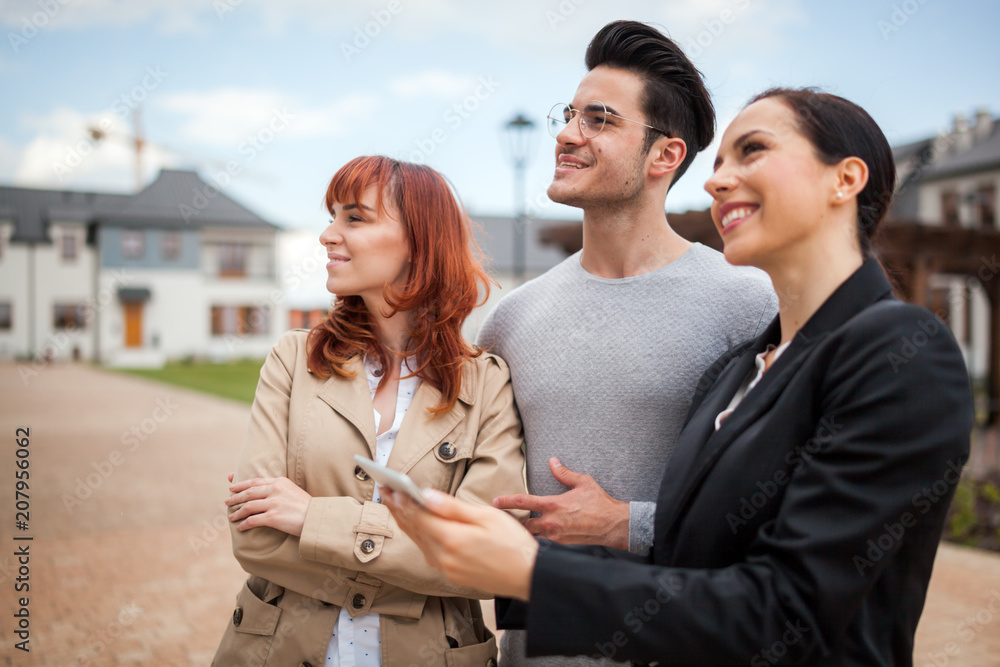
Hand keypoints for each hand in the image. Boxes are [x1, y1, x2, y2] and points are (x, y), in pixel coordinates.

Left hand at [226, 476, 310, 536]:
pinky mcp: (273, 517)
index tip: (231, 486)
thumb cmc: (306, 507)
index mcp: (279, 482)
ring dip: (237, 512)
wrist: (316, 518)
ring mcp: (273, 503)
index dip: (241, 483)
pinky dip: (244, 524)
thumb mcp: (293, 490)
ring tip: (231, 516)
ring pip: (248, 506)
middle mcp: (275, 490)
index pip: (255, 481)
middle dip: (235, 497)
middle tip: (227, 501)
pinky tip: (240, 527)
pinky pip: (253, 520)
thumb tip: (266, 492)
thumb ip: (279, 489)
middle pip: (248, 492)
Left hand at [383, 487, 537, 600]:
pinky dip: (419, 536)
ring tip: (396, 505)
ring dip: (406, 522)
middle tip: (385, 491)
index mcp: (452, 539)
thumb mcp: (486, 516)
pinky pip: (428, 552)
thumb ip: (452, 507)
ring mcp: (446, 568)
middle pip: (413, 529)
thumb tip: (426, 495)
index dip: (401, 500)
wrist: (528, 576)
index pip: (417, 516)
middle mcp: (444, 557)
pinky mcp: (451, 575)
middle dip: (398, 509)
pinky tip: (417, 526)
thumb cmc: (512, 542)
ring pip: (418, 542)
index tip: (389, 486)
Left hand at [493, 458, 629, 549]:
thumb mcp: (583, 482)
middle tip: (513, 520)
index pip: (523, 502)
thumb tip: (552, 462)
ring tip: (526, 530)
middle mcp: (551, 522)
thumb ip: (564, 473)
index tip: (494, 502)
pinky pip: (545, 545)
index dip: (506, 501)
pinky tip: (540, 540)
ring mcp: (556, 537)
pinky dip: (540, 542)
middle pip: (524, 524)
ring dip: (529, 533)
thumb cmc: (599, 502)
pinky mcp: (562, 546)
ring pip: (533, 537)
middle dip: (519, 522)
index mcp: (553, 505)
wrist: (614, 525)